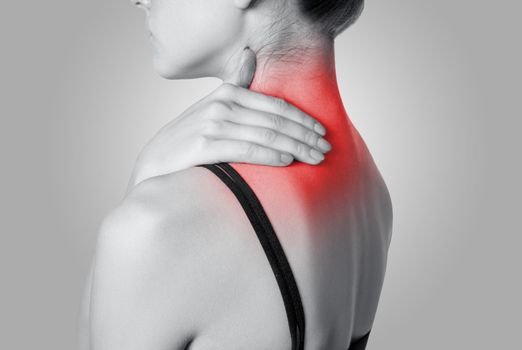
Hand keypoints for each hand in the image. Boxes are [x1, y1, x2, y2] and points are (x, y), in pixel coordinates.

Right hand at [127, 48, 331, 190]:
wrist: (155, 162)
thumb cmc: (188, 137)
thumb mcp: (211, 106)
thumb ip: (234, 83)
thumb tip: (248, 55)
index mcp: (228, 93)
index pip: (276, 106)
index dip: (303, 119)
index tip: (321, 132)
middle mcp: (222, 105)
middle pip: (276, 121)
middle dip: (306, 135)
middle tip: (325, 149)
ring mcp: (213, 124)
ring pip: (268, 135)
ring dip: (297, 147)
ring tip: (315, 158)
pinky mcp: (205, 146)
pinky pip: (248, 150)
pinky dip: (272, 155)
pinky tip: (288, 161)